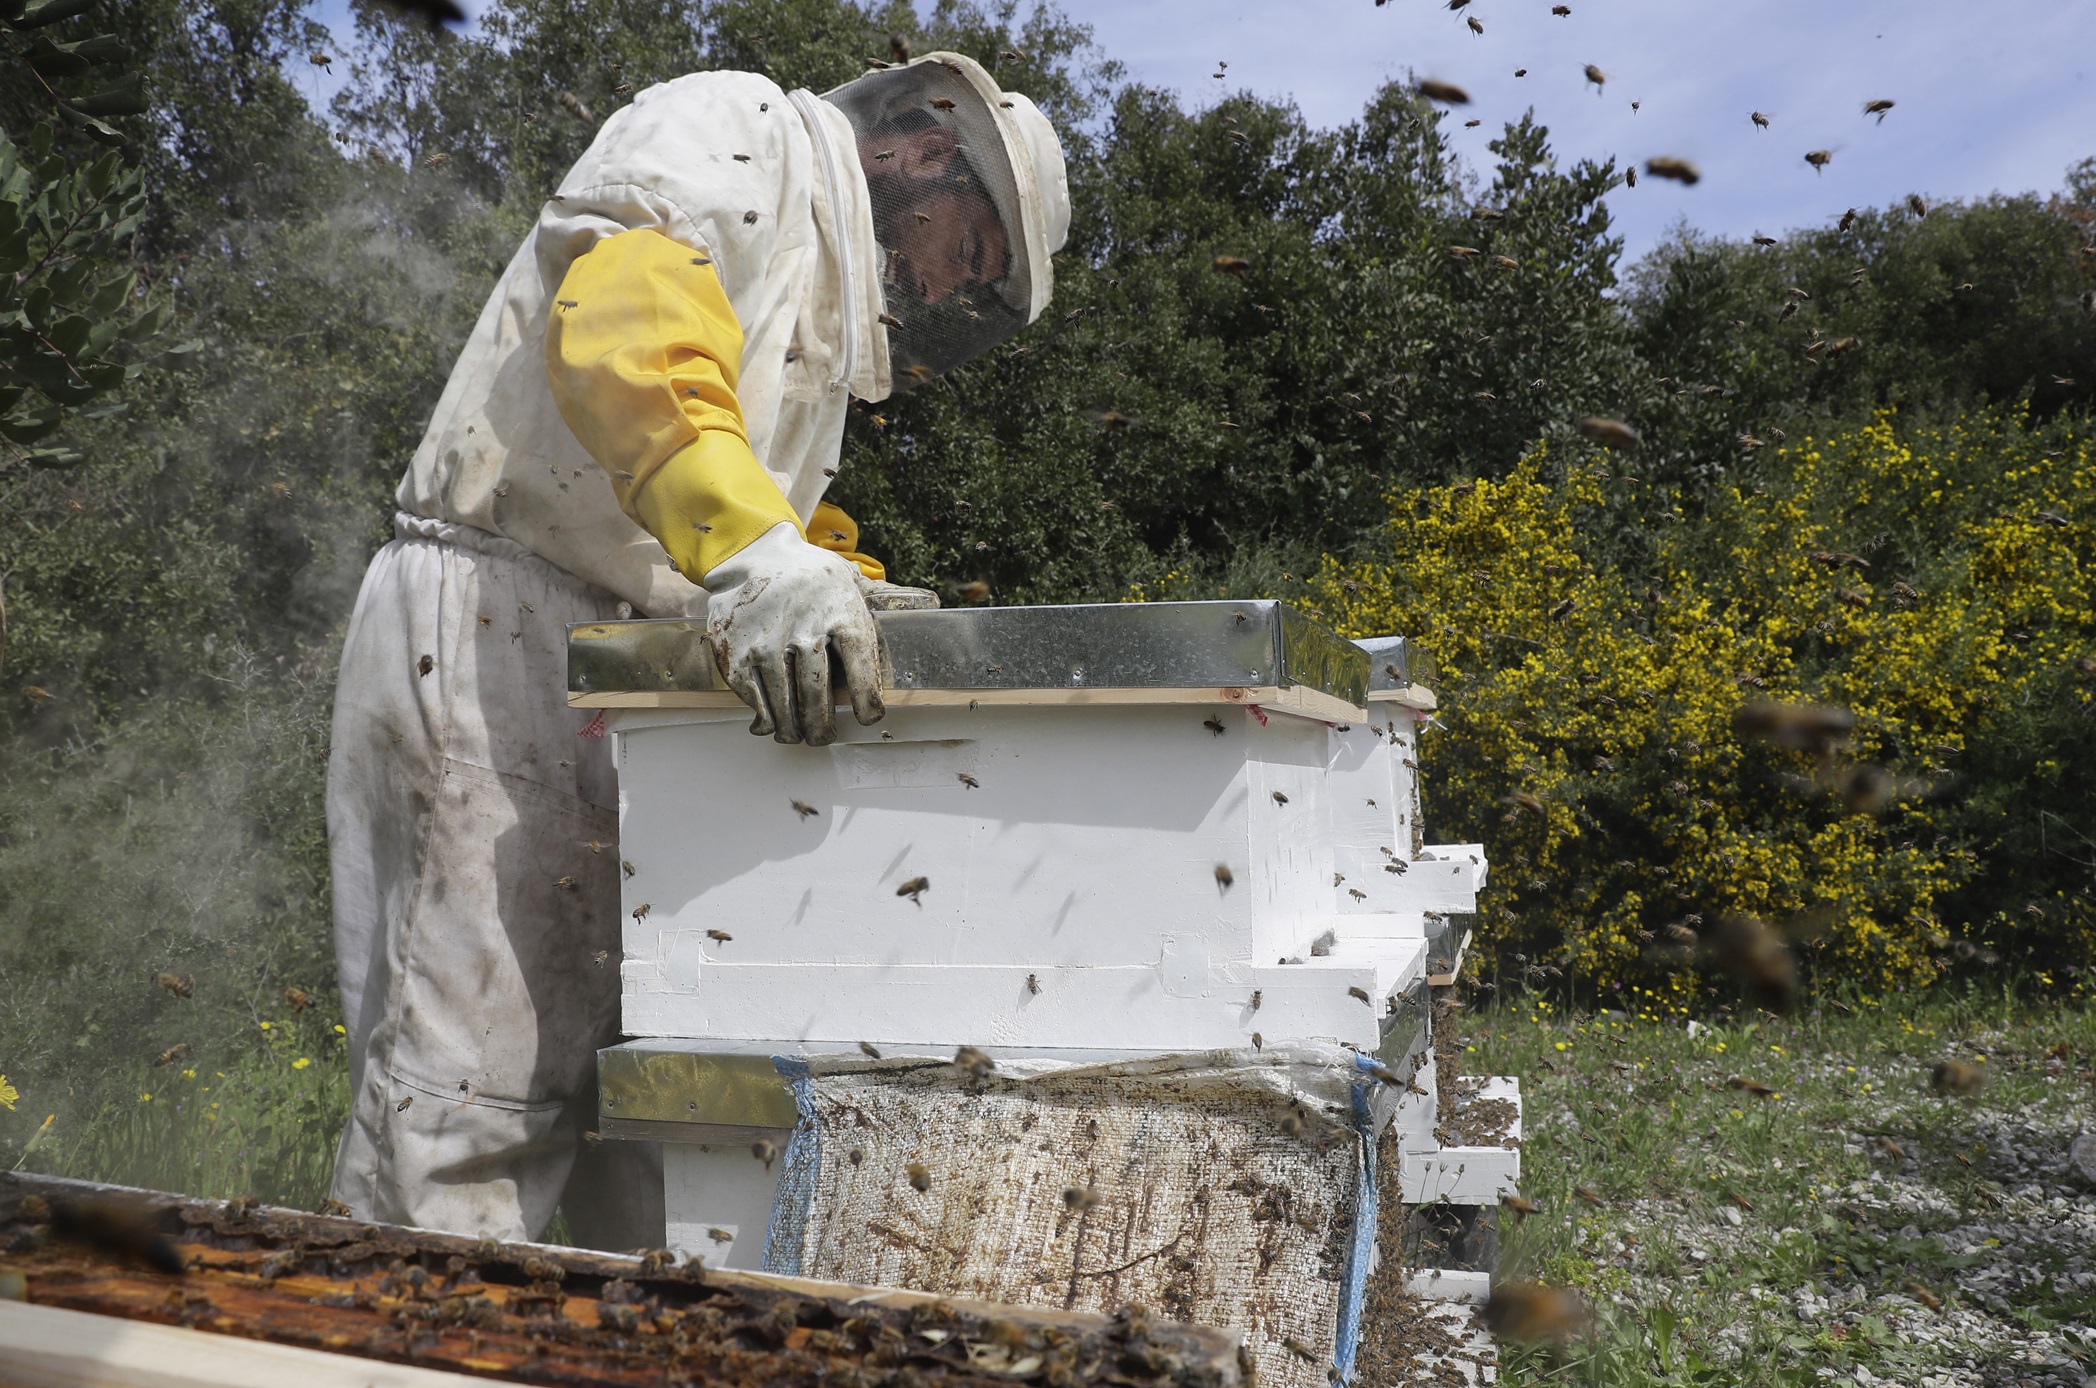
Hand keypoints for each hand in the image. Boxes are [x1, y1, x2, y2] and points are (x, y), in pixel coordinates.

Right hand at [704, 523, 883, 745]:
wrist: (754, 553)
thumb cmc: (810, 574)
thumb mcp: (849, 581)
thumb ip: (877, 604)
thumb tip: (926, 604)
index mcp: (842, 615)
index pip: (861, 670)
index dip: (866, 701)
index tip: (869, 719)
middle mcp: (805, 631)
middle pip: (817, 696)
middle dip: (822, 727)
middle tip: (824, 737)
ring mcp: (768, 643)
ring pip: (784, 704)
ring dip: (793, 729)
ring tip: (798, 736)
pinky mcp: (735, 652)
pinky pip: (753, 699)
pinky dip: (763, 717)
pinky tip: (768, 723)